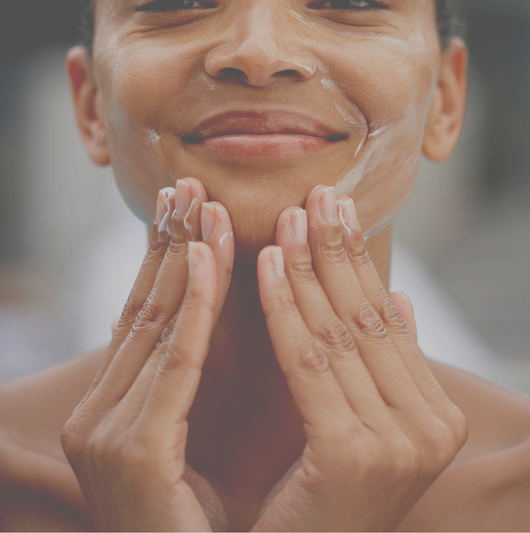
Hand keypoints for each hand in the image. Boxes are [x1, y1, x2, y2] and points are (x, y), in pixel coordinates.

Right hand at [61, 178, 233, 532]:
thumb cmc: (202, 523)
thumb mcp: (189, 438)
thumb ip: (185, 380)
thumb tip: (203, 324)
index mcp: (116, 410)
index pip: (149, 317)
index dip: (168, 259)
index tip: (189, 209)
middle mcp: (102, 414)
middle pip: (147, 310)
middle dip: (170, 244)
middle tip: (188, 186)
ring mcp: (108, 434)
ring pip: (158, 326)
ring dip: (182, 258)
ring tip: (198, 202)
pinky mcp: (133, 455)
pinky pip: (175, 364)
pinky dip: (192, 308)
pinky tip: (205, 257)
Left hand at [255, 185, 467, 532]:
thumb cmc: (321, 499)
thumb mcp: (364, 424)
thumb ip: (388, 363)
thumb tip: (398, 296)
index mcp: (434, 418)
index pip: (386, 320)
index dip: (358, 261)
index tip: (337, 211)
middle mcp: (429, 430)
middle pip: (366, 318)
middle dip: (336, 251)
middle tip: (315, 195)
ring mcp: (398, 445)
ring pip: (336, 332)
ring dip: (307, 268)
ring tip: (288, 216)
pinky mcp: (352, 455)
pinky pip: (307, 362)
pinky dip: (283, 309)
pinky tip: (264, 264)